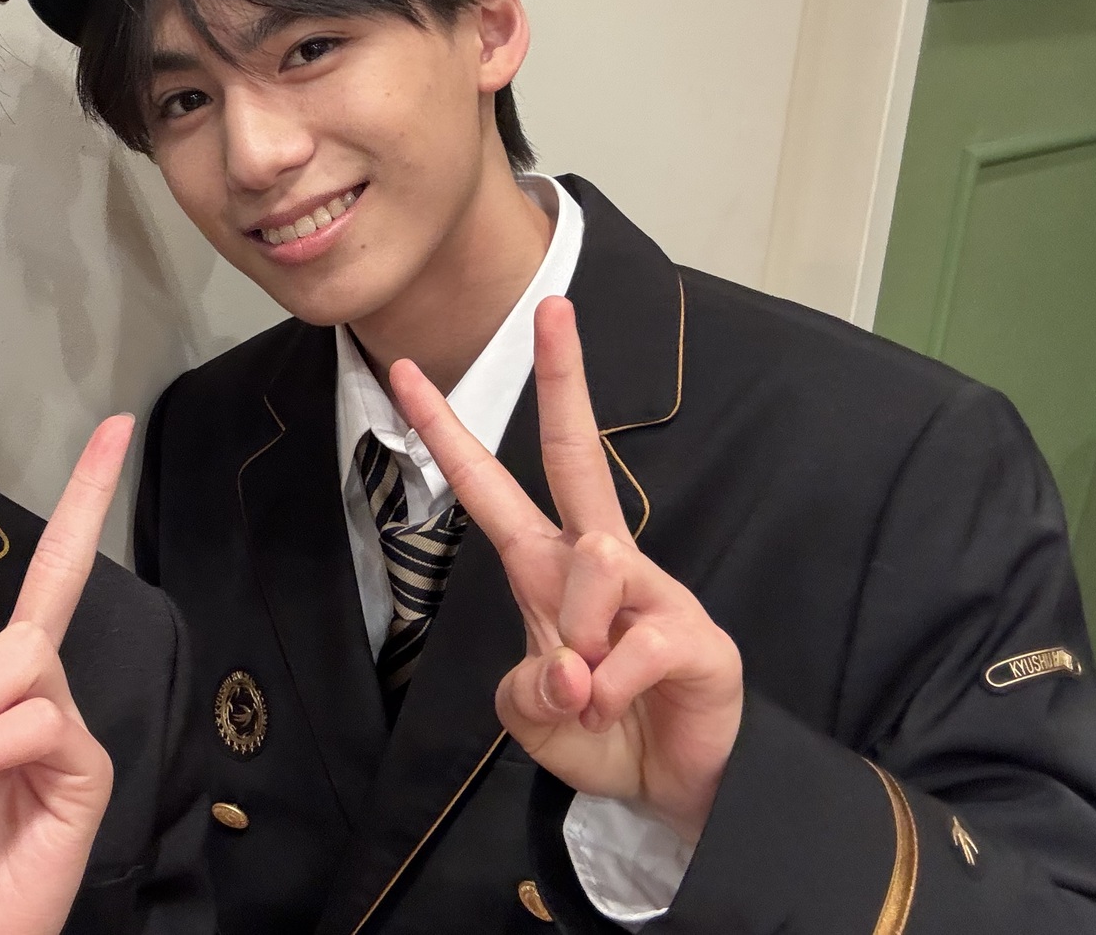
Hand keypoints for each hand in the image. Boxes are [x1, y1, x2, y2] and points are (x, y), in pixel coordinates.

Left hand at [389, 298, 741, 844]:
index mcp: (544, 566)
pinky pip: (631, 645)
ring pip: (592, 562)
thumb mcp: (530, 715)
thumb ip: (528, 689)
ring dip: (574, 641)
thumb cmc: (597, 730)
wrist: (670, 789)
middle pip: (576, 452)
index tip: (402, 371)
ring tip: (587, 692)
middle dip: (564, 378)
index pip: (488, 485)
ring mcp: (650, 589)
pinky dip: (607, 690)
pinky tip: (613, 704)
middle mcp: (598, 559)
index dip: (444, 431)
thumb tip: (570, 664)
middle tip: (553, 306)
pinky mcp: (694, 634)